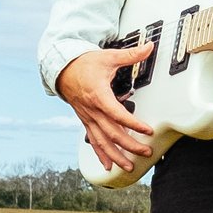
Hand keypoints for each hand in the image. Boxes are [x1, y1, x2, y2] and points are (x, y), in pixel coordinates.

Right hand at [56, 48, 156, 176]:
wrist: (63, 69)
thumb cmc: (84, 64)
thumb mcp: (108, 57)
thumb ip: (130, 55)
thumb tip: (149, 47)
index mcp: (98, 95)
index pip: (118, 115)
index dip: (134, 124)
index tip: (148, 130)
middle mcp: (92, 110)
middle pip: (112, 133)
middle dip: (130, 145)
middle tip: (145, 152)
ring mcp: (88, 118)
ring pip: (102, 141)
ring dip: (116, 155)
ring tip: (129, 166)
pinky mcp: (86, 121)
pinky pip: (93, 140)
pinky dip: (101, 154)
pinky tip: (109, 165)